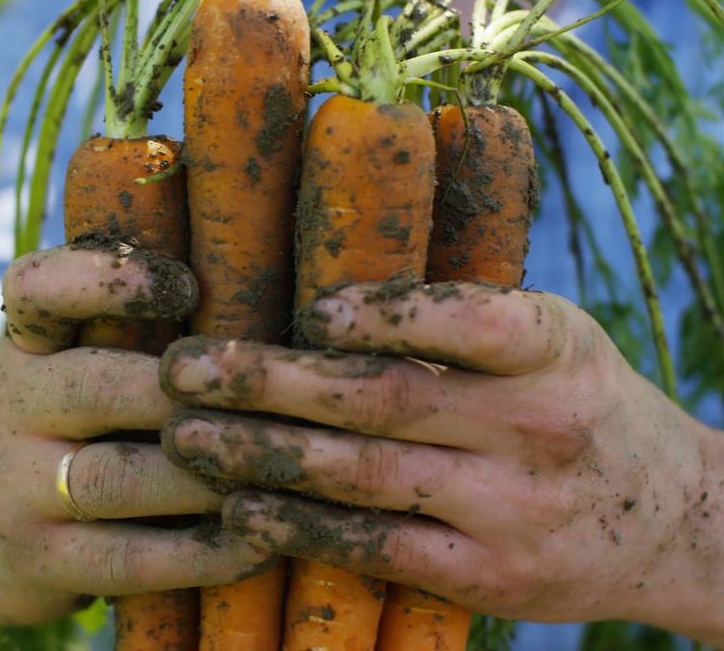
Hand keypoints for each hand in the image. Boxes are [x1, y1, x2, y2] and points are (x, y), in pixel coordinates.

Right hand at [0, 243, 270, 626]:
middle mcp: (6, 406)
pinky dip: (207, 551)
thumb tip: (257, 289)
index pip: (39, 287)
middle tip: (274, 399)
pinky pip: (132, 558)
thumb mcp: (61, 369)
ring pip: (122, 476)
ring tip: (283, 470)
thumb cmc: (53, 434)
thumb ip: (127, 333)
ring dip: (212, 475)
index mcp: (23, 346)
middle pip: (99, 387)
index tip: (187, 286)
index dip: (110, 279)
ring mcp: (13, 489)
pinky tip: (261, 539)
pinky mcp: (40, 561)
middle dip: (194, 395)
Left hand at [158, 283, 723, 638]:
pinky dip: (304, 529)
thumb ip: (454, 315)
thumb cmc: (573, 403)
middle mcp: (536, 426)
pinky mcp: (489, 579)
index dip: (383, 314)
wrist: (672, 521)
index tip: (305, 310)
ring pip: (368, 477)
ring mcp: (513, 510)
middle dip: (270, 383)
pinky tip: (241, 509)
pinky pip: (380, 551)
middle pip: (386, 399)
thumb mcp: (548, 337)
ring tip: (185, 436)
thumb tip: (310, 274)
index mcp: (549, 345)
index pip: (468, 320)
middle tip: (182, 369)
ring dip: (263, 455)